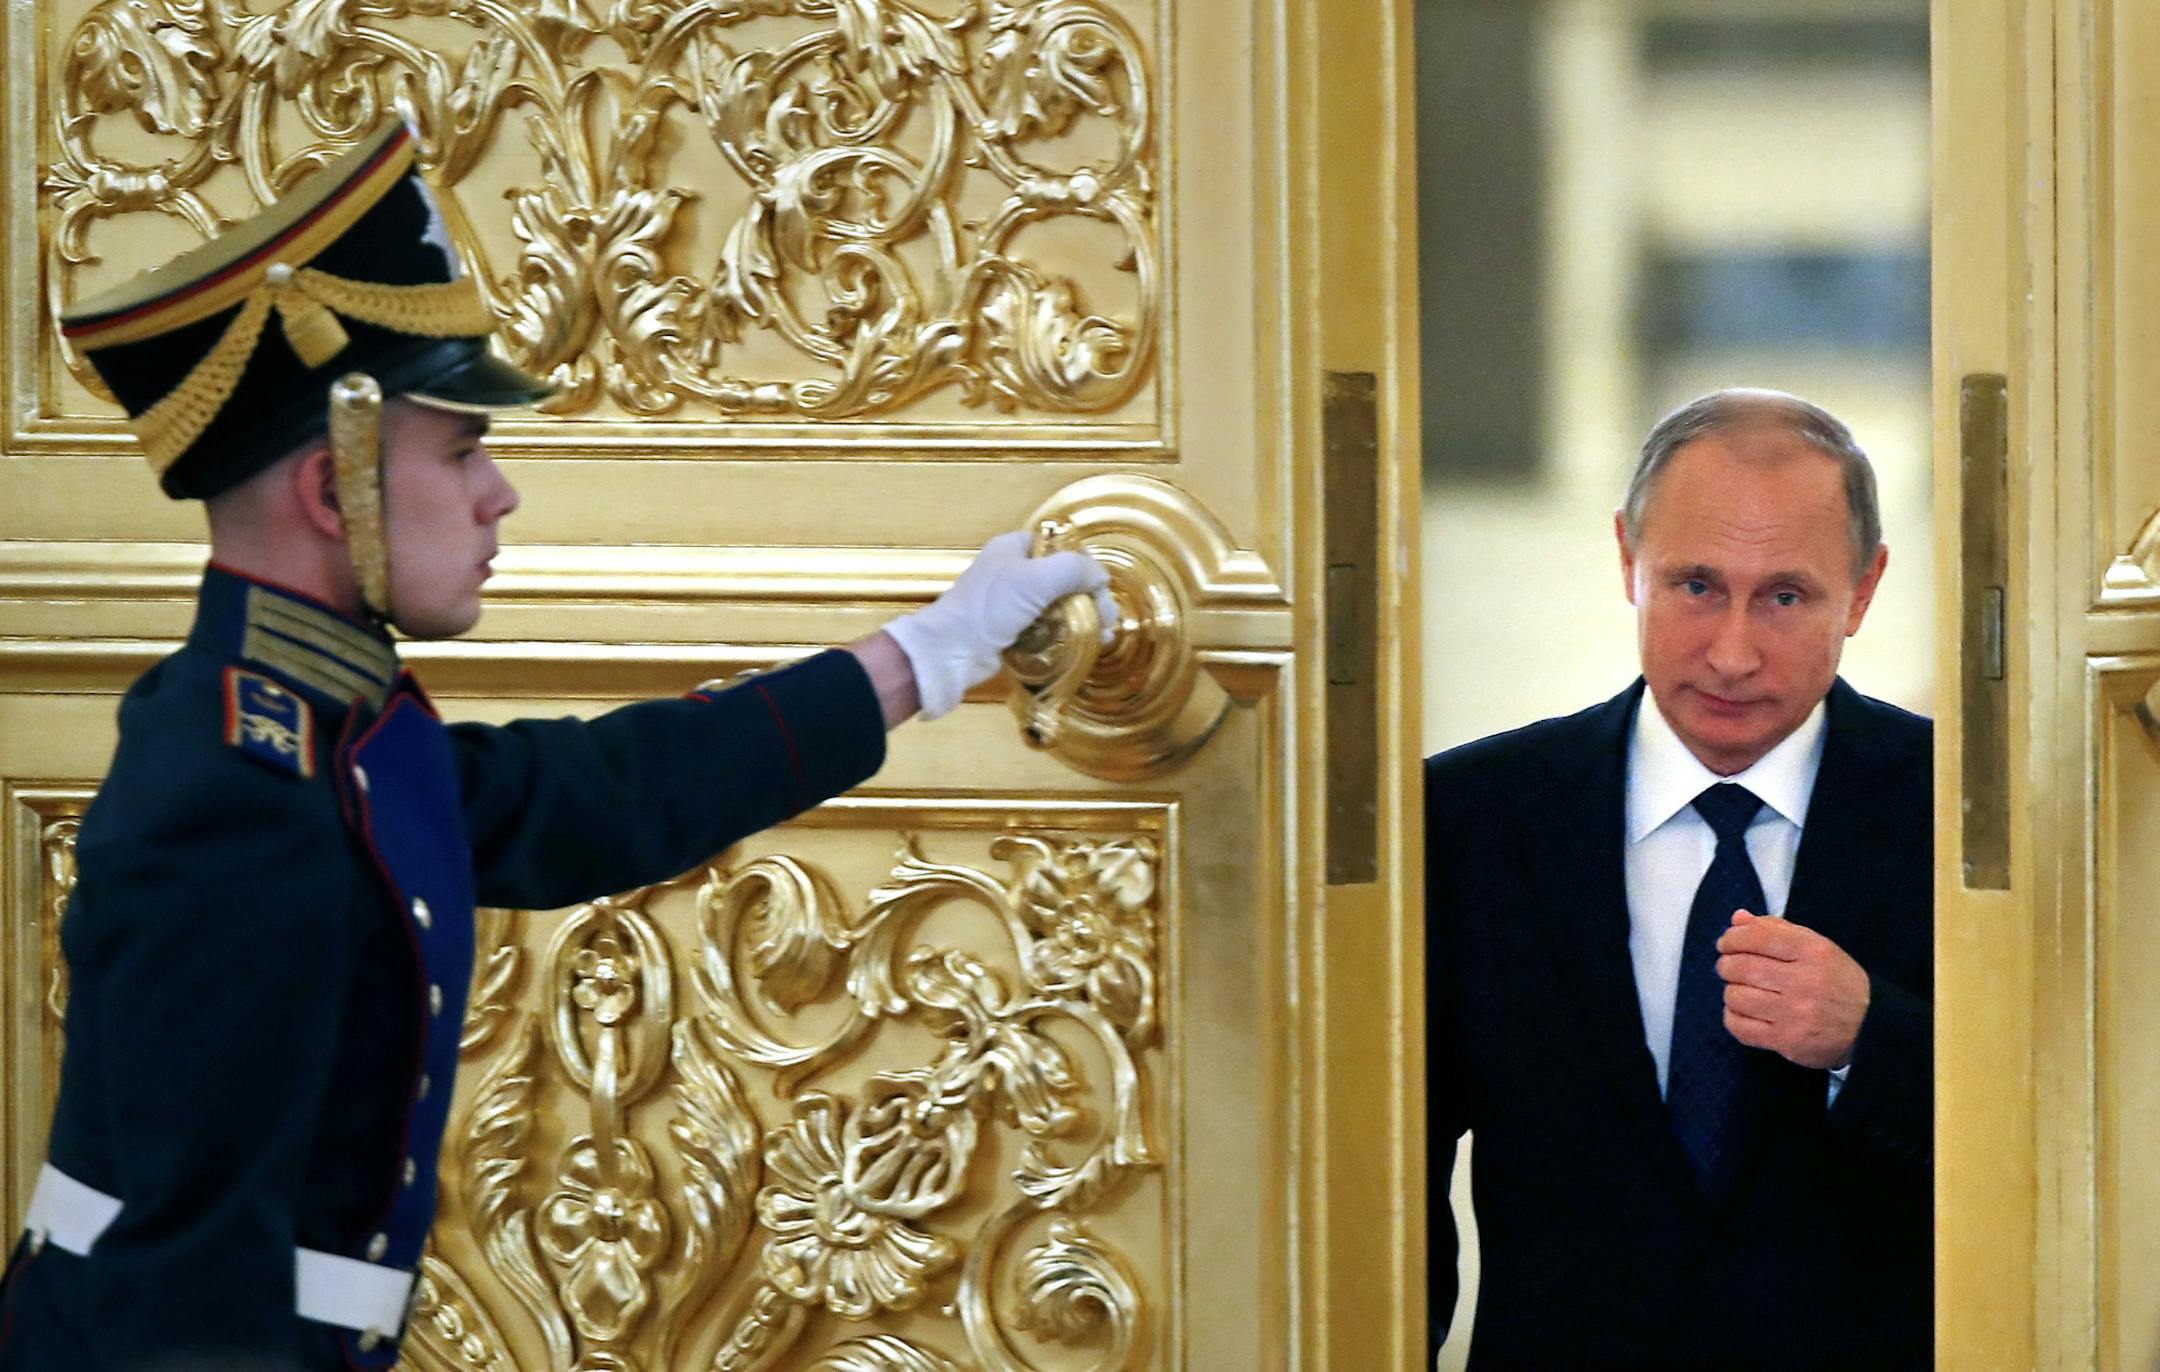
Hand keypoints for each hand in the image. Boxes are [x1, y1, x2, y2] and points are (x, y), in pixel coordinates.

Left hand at [882, 531, 1114, 718]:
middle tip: (1107, 618)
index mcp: (1014, 548)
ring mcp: (1014, 604)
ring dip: (1083, 619)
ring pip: (1059, 606)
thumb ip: (1072, 569)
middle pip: (1064, 579)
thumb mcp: (1034, 579)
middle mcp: (1015, 572)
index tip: (1100, 585)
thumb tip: (1101, 576)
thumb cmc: (989, 608)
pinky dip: (1067, 636)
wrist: (951, 652)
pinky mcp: (1014, 631)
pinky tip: (1085, 646)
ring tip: (1102, 637)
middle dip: (1090, 597)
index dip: (1083, 563)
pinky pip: (1049, 629)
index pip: (1059, 546)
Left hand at [1716, 910, 1870, 1070]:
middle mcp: (1804, 981)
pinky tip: (1743, 1012)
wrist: (1870, 1026)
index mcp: (1813, 952)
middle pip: (1741, 966)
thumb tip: (1738, 919)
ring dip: (1731, 991)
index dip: (1732, 938)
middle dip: (1726, 964)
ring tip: (1740, 990)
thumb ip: (1776, 929)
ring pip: (1736, 996)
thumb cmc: (1836, 981)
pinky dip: (1733, 1017)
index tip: (1727, 943)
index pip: (1758, 936)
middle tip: (1728, 967)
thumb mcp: (1816, 947)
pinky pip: (1739, 1027)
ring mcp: (1795, 1014)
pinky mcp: (1787, 1041)